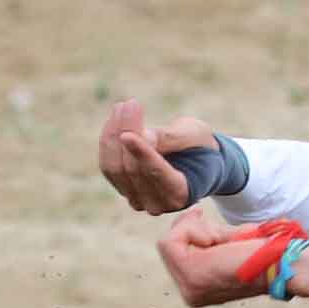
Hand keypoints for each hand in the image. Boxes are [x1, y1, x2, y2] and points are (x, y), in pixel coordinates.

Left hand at [97, 99, 220, 214]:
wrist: (199, 160)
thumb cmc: (201, 145)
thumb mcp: (194, 136)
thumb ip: (169, 138)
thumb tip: (141, 137)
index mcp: (180, 193)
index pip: (156, 173)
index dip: (141, 153)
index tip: (126, 134)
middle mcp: (157, 204)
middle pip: (131, 169)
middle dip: (126, 132)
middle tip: (130, 103)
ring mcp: (138, 200)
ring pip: (114, 168)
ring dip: (113, 134)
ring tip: (122, 106)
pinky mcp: (124, 189)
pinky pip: (108, 166)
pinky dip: (108, 141)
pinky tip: (114, 119)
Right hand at [158, 213, 308, 307]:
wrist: (281, 263)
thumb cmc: (262, 252)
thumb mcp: (227, 243)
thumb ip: (208, 239)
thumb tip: (191, 216)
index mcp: (198, 290)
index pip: (175, 253)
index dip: (192, 232)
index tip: (215, 230)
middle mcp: (190, 294)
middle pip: (169, 246)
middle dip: (194, 230)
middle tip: (222, 235)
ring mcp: (187, 288)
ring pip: (168, 242)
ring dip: (197, 231)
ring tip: (222, 239)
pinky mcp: (189, 275)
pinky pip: (171, 240)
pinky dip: (192, 230)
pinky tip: (214, 240)